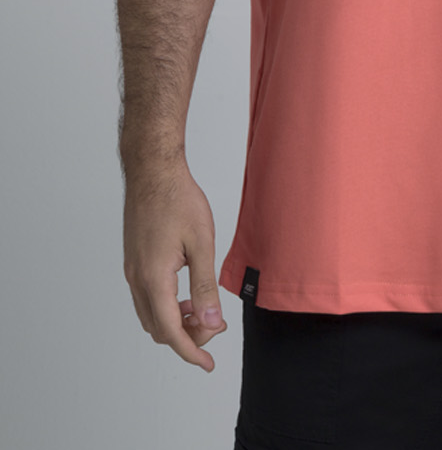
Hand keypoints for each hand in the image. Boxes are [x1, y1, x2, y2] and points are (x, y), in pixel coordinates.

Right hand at [123, 161, 226, 370]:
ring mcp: (132, 271)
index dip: (191, 352)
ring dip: (176, 322)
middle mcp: (137, 279)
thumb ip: (205, 286)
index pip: (171, 332)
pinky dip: (167, 306)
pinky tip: (187, 293)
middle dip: (187, 336)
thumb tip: (210, 322)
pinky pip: (147, 298)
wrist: (152, 171)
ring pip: (151, 315)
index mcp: (154, 278)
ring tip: (203, 310)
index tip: (207, 363)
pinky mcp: (134, 261)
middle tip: (215, 324)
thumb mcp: (201, 242)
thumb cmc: (177, 199)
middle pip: (159, 329)